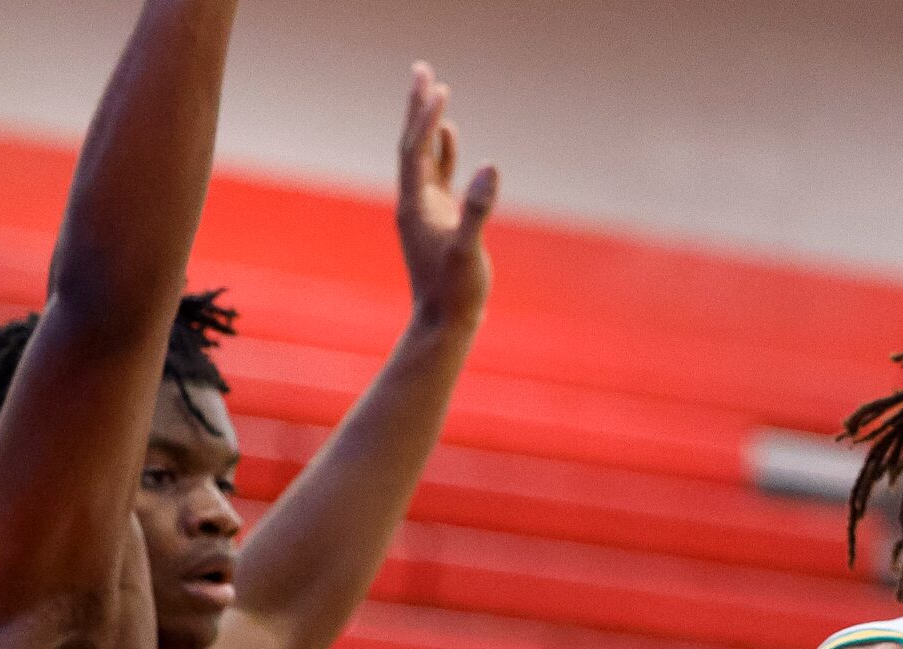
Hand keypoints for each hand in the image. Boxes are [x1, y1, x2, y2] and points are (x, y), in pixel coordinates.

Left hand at [395, 63, 496, 332]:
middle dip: (418, 108)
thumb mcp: (469, 252)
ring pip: (423, 156)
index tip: (438, 88)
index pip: (415, 150)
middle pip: (411, 144)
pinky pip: (438, 175)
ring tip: (433, 91)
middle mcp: (415, 203)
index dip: (426, 118)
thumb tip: (491, 168)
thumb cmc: (455, 293)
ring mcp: (426, 210)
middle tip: (422, 70)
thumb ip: (478, 210)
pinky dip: (442, 151)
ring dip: (428, 123)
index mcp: (415, 206)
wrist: (444, 325)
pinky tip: (451, 134)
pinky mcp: (440, 219)